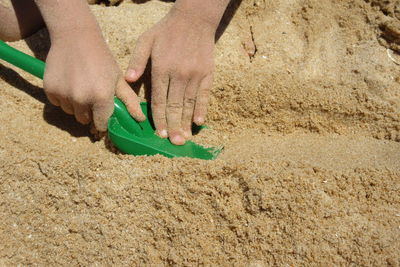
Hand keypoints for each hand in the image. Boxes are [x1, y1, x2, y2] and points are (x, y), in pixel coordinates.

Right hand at [44, 27, 144, 131]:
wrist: (76, 37)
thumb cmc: (101, 58)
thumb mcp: (118, 78)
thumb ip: (130, 101)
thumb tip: (140, 119)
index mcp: (101, 97)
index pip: (101, 124)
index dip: (103, 119)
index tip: (103, 111)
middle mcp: (81, 99)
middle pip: (84, 120)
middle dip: (89, 112)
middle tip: (92, 94)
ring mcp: (64, 95)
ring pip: (70, 112)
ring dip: (75, 105)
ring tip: (80, 85)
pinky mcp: (50, 90)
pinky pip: (58, 103)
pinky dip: (63, 97)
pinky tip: (69, 82)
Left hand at [125, 7, 215, 144]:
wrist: (194, 19)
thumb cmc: (166, 30)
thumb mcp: (146, 40)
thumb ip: (137, 60)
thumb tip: (128, 80)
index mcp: (162, 69)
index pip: (160, 100)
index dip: (159, 119)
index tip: (159, 134)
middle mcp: (179, 75)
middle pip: (175, 106)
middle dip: (173, 127)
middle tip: (174, 144)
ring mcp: (195, 75)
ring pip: (189, 104)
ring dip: (186, 123)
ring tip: (185, 138)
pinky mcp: (207, 74)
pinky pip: (205, 95)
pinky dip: (202, 109)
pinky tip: (199, 122)